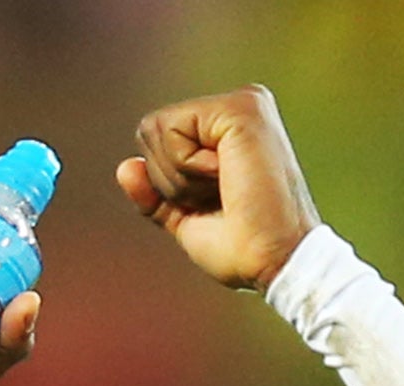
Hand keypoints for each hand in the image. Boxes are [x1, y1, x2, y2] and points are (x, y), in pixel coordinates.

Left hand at [117, 85, 319, 291]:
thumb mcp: (188, 219)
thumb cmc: (243, 248)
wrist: (277, 262)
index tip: (216, 204)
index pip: (158, 139)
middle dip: (171, 180)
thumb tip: (126, 167)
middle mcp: (239, 105)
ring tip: (228, 191)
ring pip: (155, 130)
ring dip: (180, 178)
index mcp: (229, 127)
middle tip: (221, 199)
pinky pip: (171, 131)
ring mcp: (242, 103)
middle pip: (150, 130)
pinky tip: (227, 179)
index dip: (169, 185)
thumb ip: (156, 194)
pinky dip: (187, 169)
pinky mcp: (239, 110)